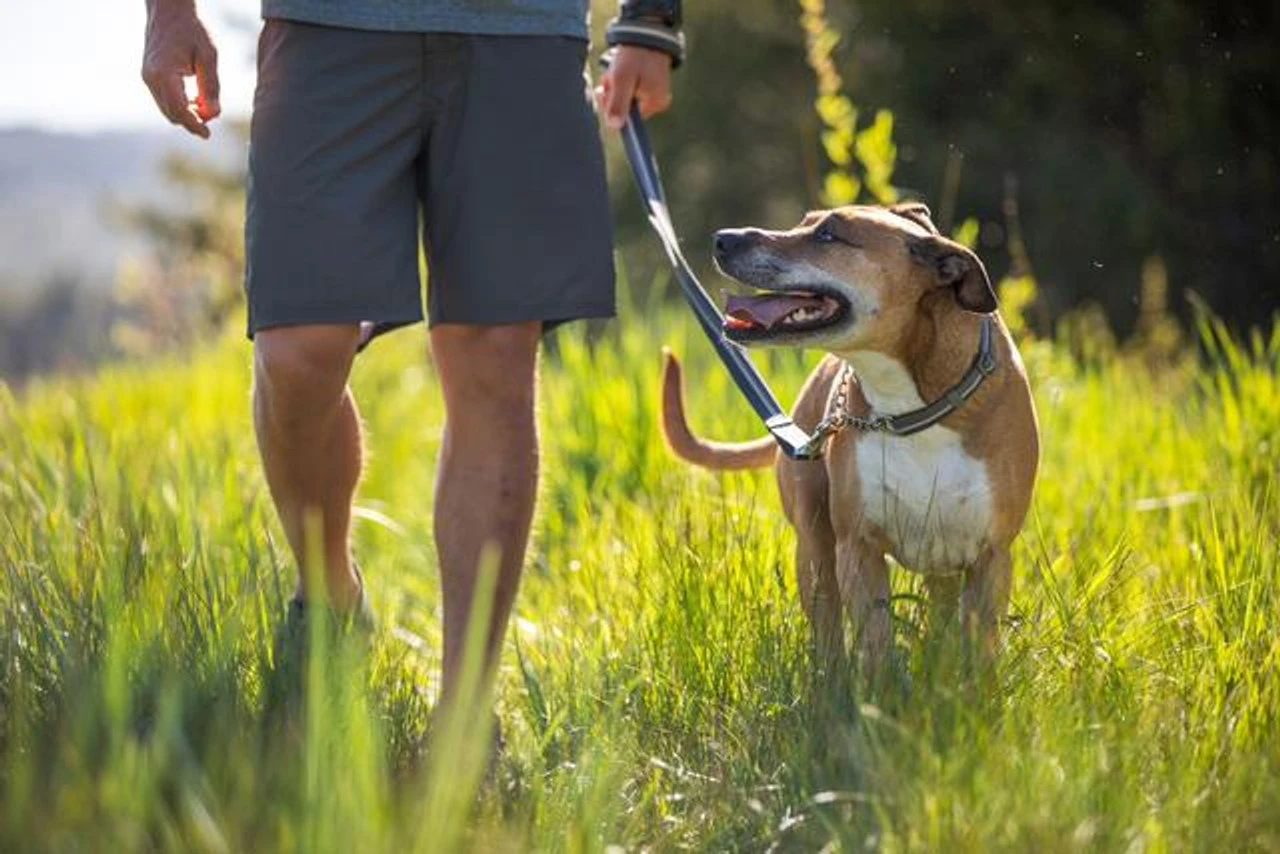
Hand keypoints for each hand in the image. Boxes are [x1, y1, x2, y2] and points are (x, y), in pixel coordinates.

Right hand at [141, 0, 219, 137]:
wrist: (169, 11)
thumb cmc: (191, 30)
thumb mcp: (208, 56)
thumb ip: (211, 86)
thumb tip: (214, 115)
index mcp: (163, 74)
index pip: (179, 110)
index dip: (194, 125)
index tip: (208, 135)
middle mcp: (150, 78)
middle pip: (171, 114)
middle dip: (192, 120)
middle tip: (212, 116)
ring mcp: (147, 77)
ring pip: (166, 109)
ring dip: (186, 113)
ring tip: (205, 104)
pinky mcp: (149, 76)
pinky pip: (163, 99)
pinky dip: (179, 104)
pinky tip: (195, 98)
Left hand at [595, 45, 672, 129]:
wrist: (645, 31)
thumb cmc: (635, 55)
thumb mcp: (622, 79)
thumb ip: (618, 103)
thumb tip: (615, 127)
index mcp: (654, 104)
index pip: (626, 119)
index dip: (612, 107)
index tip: (607, 91)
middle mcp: (656, 102)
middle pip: (624, 108)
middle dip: (613, 93)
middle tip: (611, 76)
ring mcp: (653, 93)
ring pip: (624, 97)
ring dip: (614, 86)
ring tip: (616, 69)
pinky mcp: (649, 84)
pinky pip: (629, 88)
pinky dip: (620, 80)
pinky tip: (620, 69)